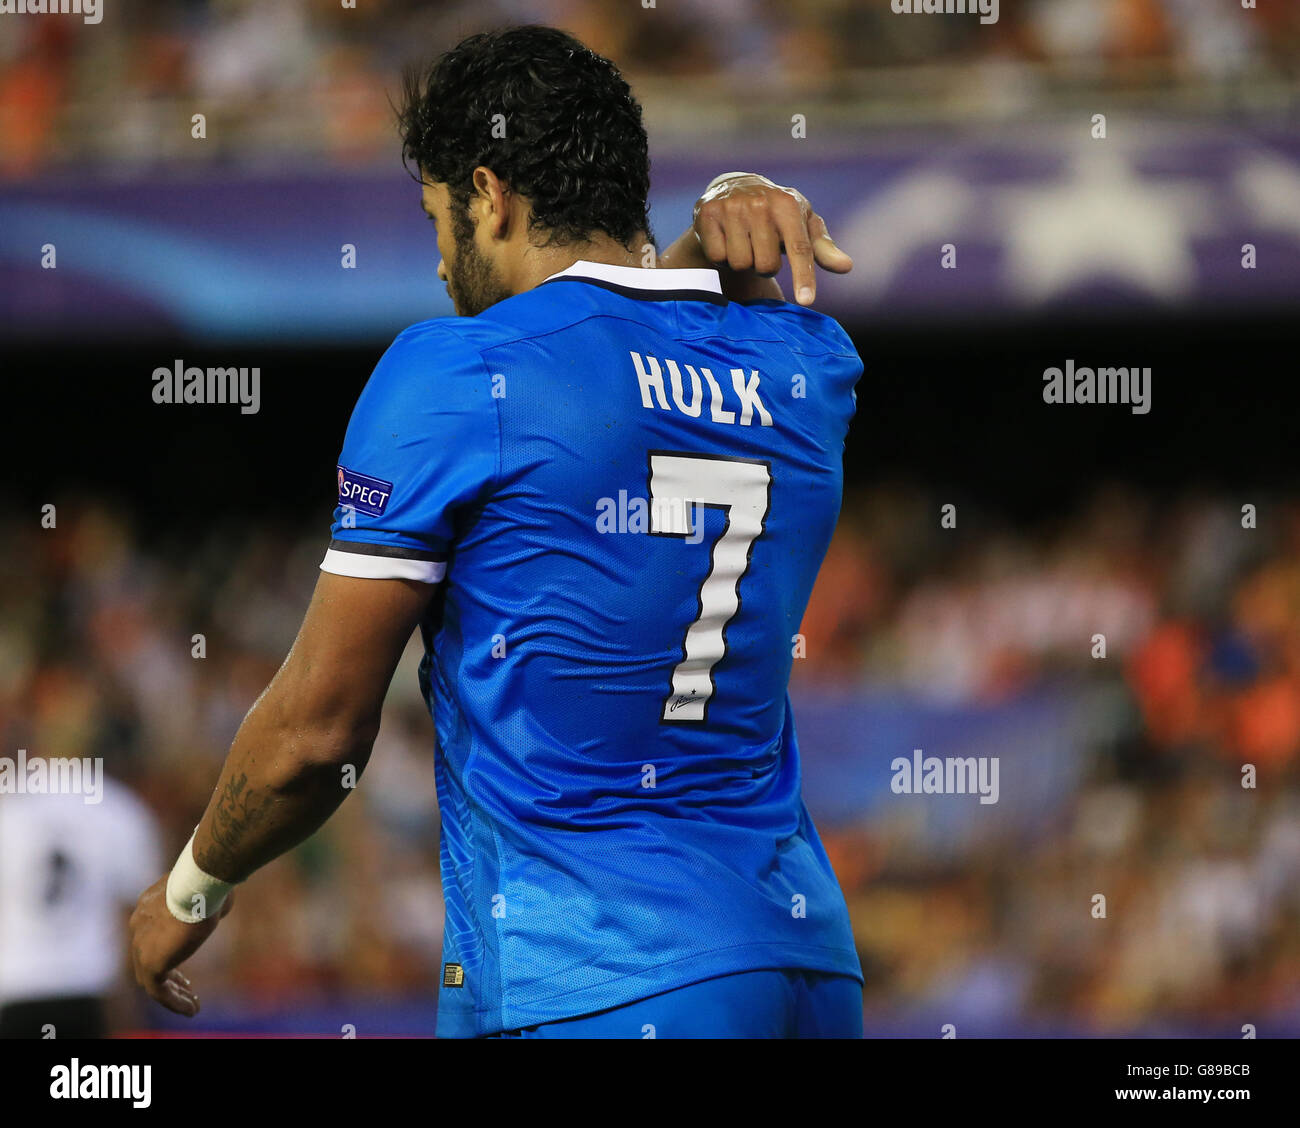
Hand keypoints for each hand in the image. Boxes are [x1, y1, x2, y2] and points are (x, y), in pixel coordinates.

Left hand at [128, 875, 233, 1016]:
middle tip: (186, 986)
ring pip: (151, 979)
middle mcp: (139, 925)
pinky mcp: (151, 963)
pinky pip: (159, 991)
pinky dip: (174, 1002)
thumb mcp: (208, 890)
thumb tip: (221, 905)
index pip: (150, 935)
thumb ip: (207, 902)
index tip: (184, 961)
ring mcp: (141, 945)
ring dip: (172, 993)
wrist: (200, 883)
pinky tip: (192, 1009)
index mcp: (148, 906)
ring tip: (192, 1005)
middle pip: (146, 959)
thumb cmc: (210, 881)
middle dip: (168, 974)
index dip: (168, 950)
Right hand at [692, 173, 852, 304]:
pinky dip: (722, 257)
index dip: (803, 276)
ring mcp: (732, 207)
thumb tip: (846, 267)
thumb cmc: (777, 214)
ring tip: (744, 242)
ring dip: (743, 262)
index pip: (799, 248)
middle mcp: (760, 203)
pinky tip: (726, 239)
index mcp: (788, 205)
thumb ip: (822, 248)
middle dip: (765, 266)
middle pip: (766, 265)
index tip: (806, 301)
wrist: (735, 186)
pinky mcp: (707, 213)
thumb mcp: (803, 224)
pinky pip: (718, 257)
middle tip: (762, 249)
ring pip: (741, 263)